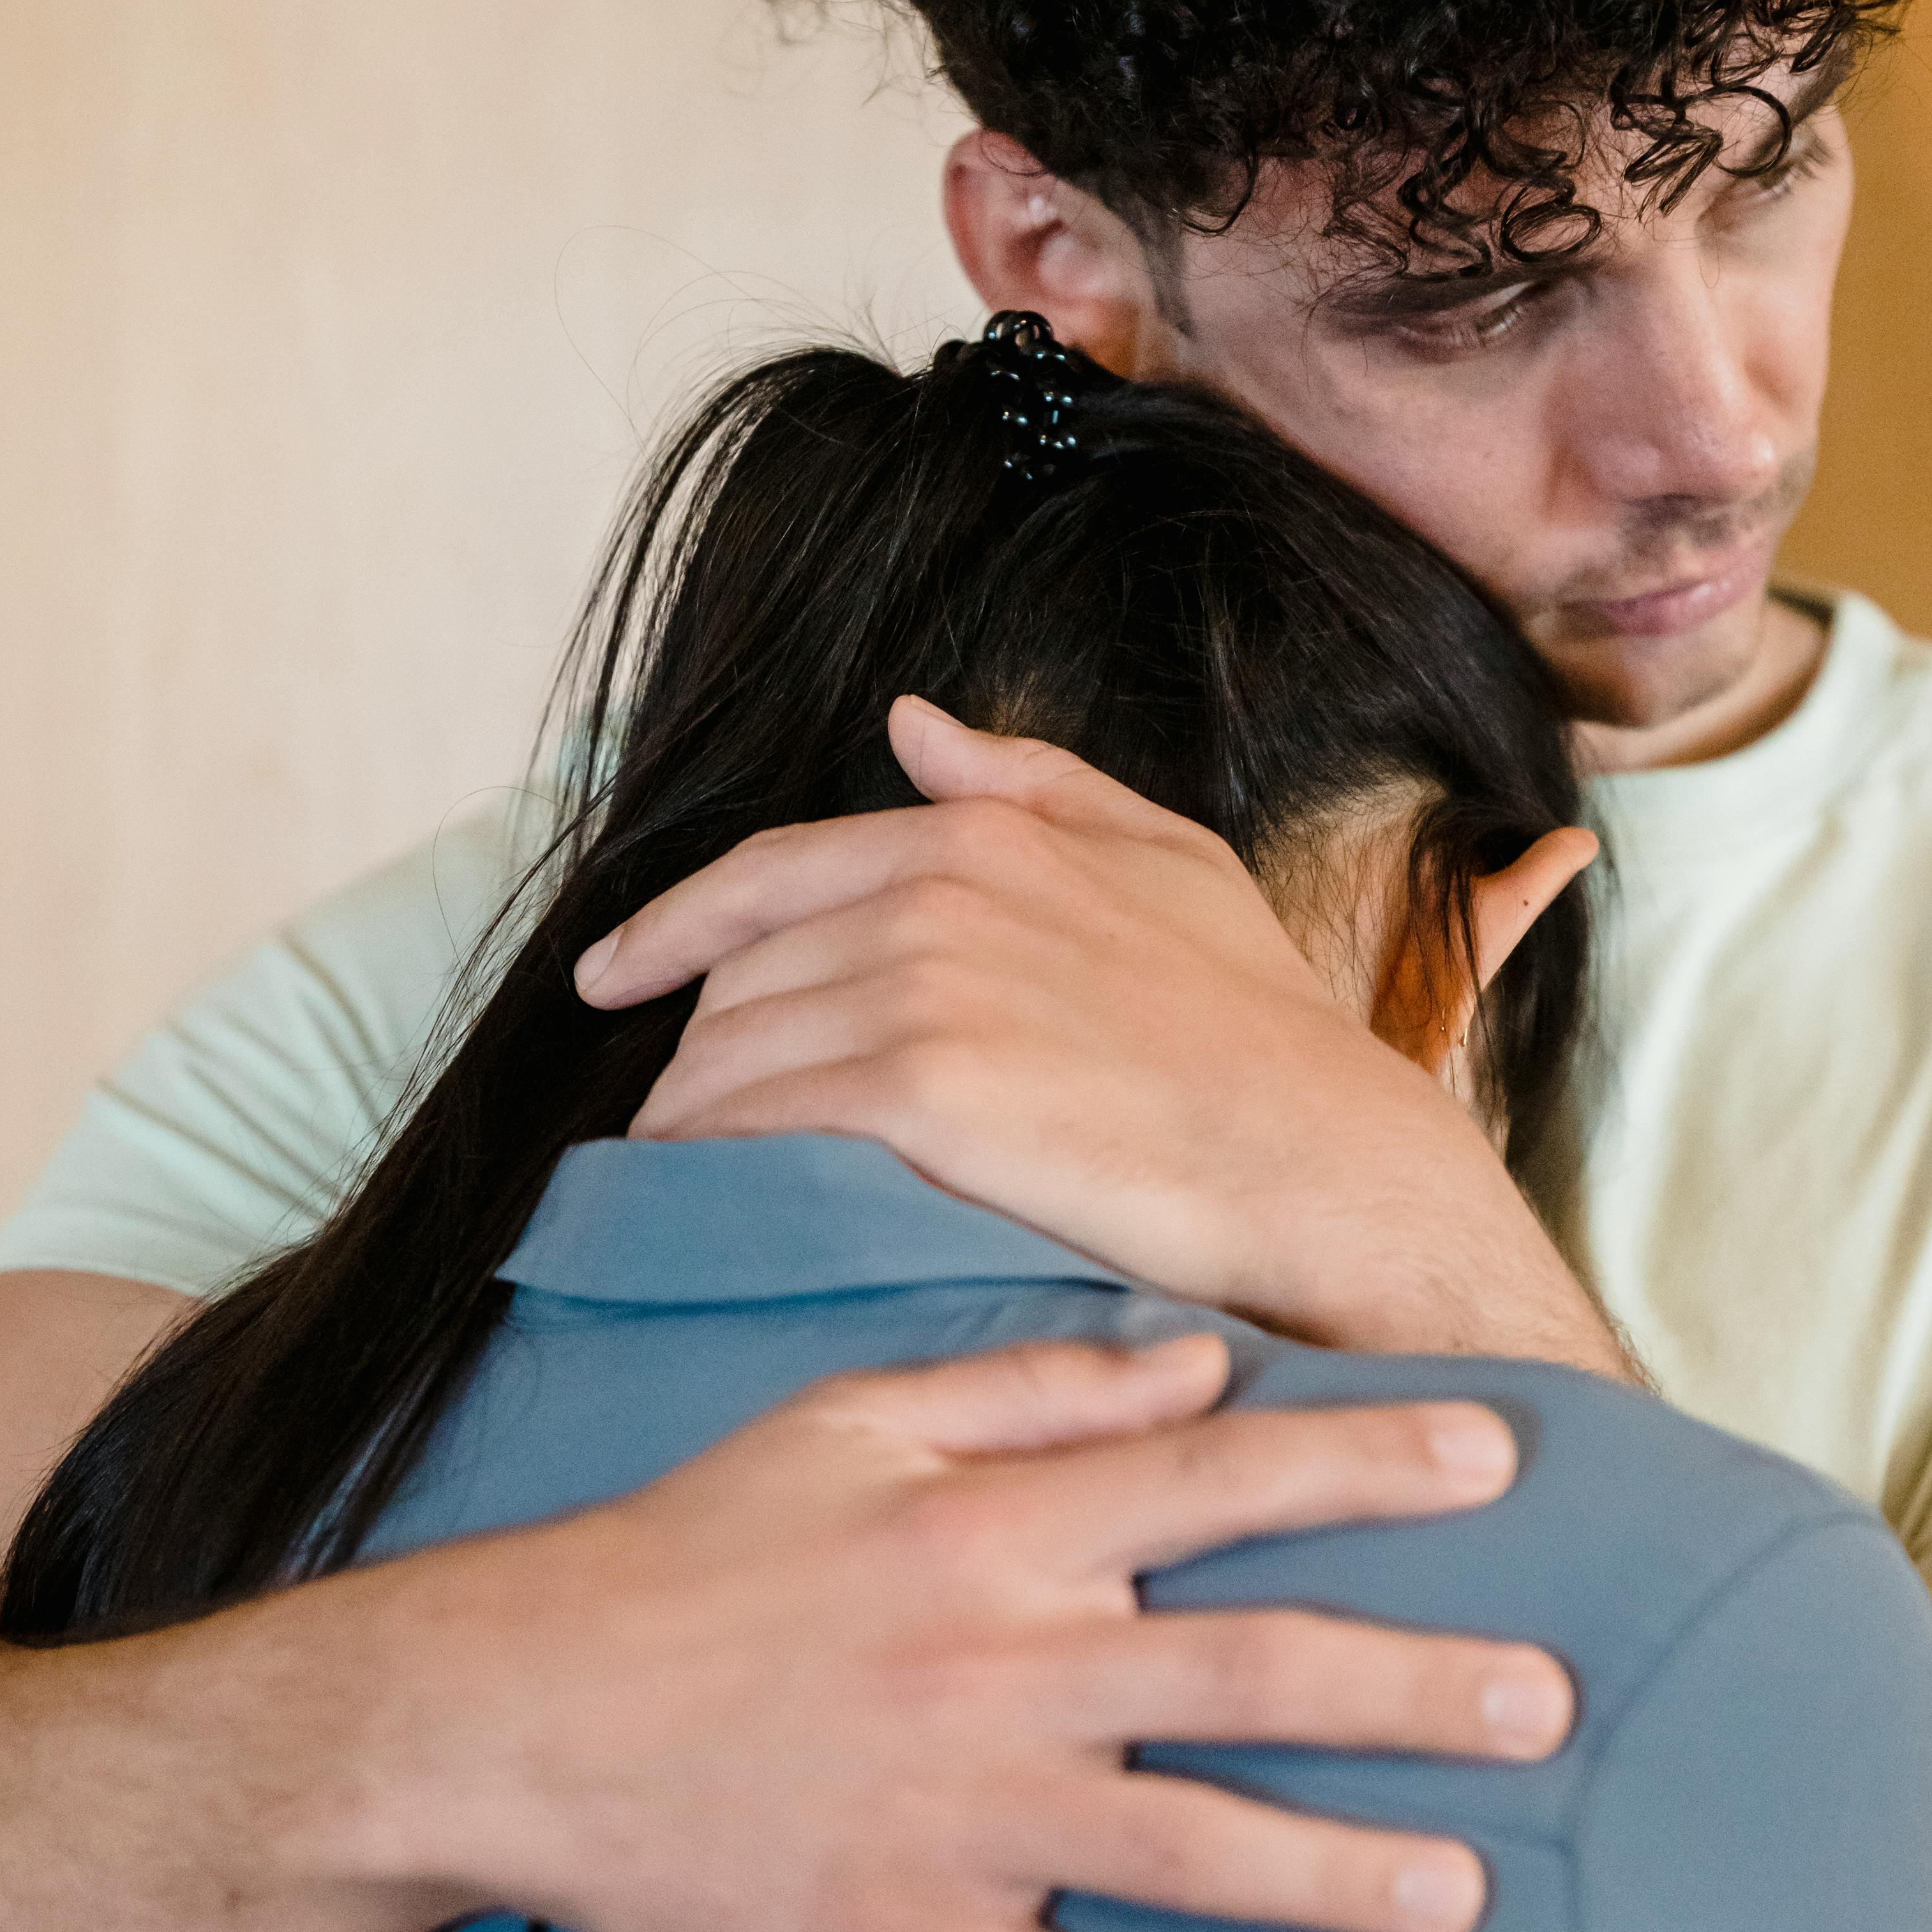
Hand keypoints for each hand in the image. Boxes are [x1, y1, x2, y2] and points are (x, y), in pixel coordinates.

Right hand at [352, 1327, 1571, 1931]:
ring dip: (1339, 1879)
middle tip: (1553, 1707)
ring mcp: (959, 1813)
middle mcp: (1004, 1665)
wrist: (516, 1713)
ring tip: (1467, 1905)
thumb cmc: (691, 1549)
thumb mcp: (847, 1422)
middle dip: (1417, 1690)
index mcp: (994, 1530)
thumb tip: (1195, 1358)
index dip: (1370, 1466)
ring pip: (1189, 1850)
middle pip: (1252, 1672)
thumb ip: (1030, 1387)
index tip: (1508, 1461)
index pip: (1220, 1479)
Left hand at [576, 699, 1619, 1370]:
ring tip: (693, 1180)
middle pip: (739, 981)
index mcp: (975, 839)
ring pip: (732, 1059)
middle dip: (701, 1052)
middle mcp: (930, 901)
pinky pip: (757, 1129)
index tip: (611, 974)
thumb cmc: (1260, 1031)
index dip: (670, 928)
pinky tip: (712, 1209)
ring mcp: (921, 996)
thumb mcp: (1170, 862)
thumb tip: (911, 722)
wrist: (1320, 1162)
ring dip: (693, 1125)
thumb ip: (1034, 782)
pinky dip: (713, 1170)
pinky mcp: (916, 1099)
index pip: (764, 876)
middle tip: (689, 1125)